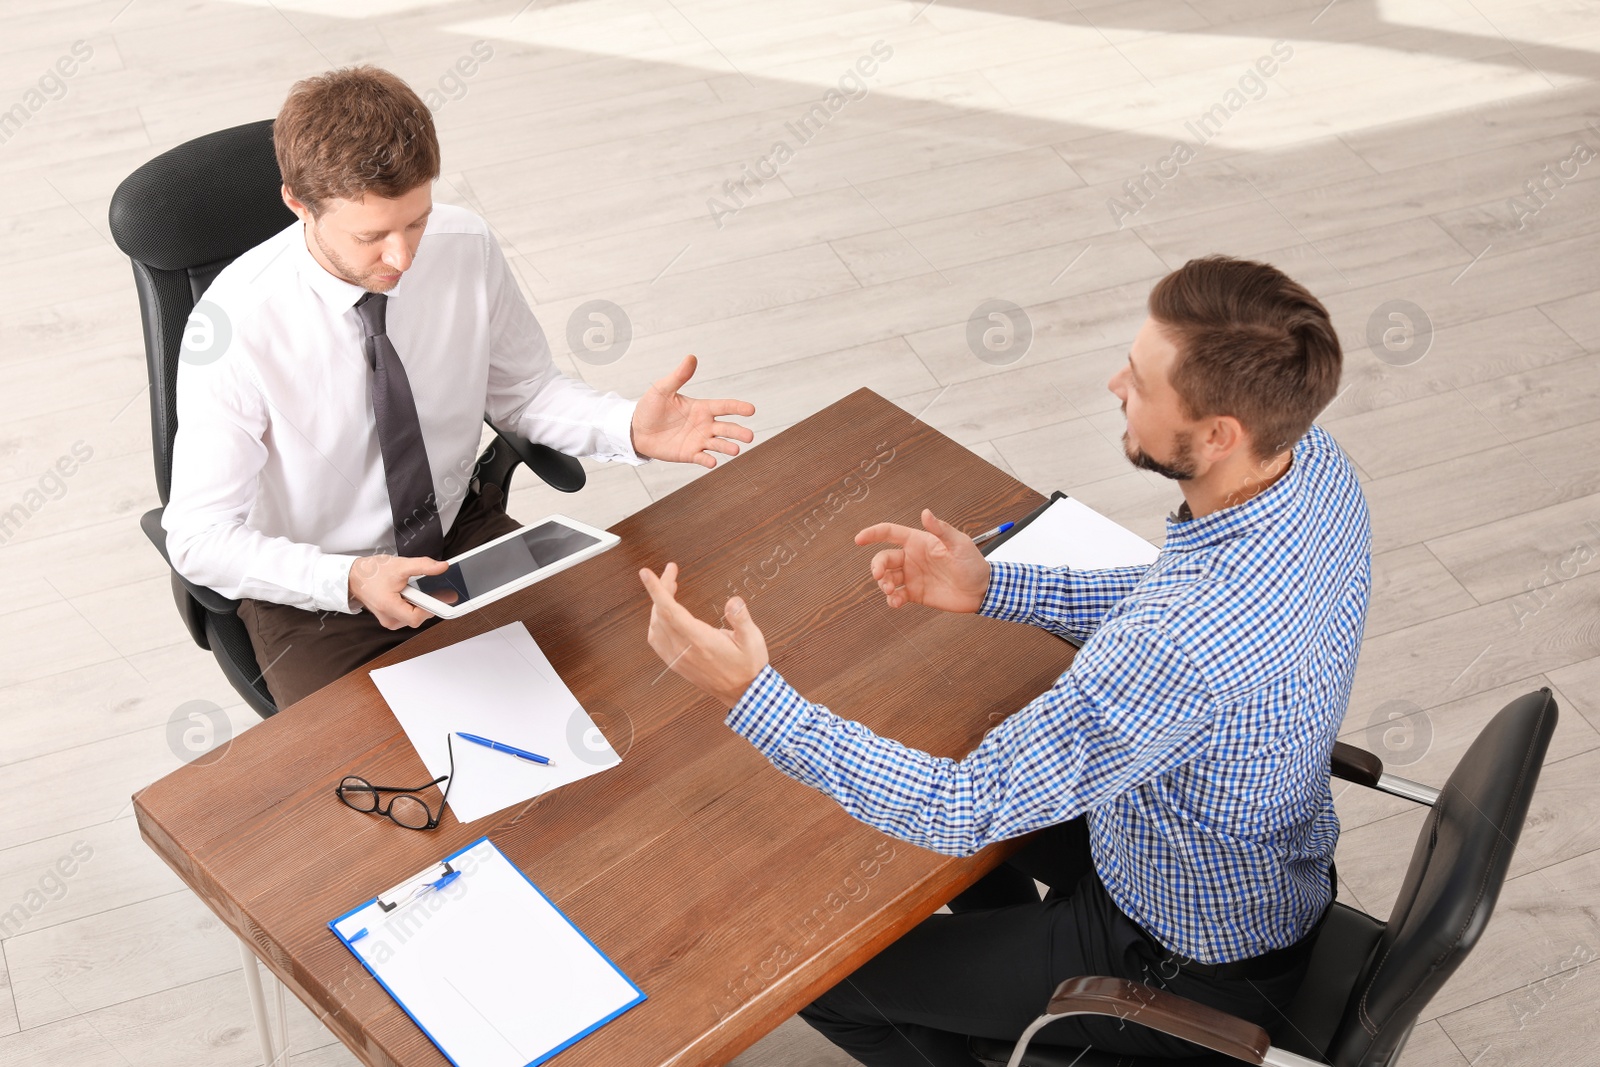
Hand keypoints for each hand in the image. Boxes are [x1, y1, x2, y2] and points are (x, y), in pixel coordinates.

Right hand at [349, 554, 447, 628]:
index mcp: (389, 607)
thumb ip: (423, 566)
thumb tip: (442, 567)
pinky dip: (413, 604)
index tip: (442, 597)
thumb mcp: (400, 565)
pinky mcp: (391, 618)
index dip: (430, 608)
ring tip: (413, 589)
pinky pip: (408, 614)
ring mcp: (389, 620)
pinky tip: (411, 594)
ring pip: (414, 616)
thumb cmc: (372, 572)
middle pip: (418, 617)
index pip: (416, 618)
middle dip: (427, 603)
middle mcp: (389, 619)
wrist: (355, 576)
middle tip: (433, 589)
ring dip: (419, 603)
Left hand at [630, 354, 755, 467]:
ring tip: (736, 450)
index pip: (724, 406)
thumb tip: (691, 357)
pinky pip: (702, 458)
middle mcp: (704, 425)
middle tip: (749, 436)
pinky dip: (708, 460)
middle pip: (726, 428)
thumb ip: (679, 376)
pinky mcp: (689, 454)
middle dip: (738, 432)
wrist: (636, 429)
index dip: (738, 407)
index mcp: (701, 408)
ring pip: (719, 444)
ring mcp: (698, 440)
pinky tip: (712, 462)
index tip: (751, 410)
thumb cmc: (651, 407)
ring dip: (728, 447)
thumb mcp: (663, 389)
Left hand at [639, 562, 768, 706]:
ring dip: (658, 605)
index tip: (646, 573)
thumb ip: (742, 619)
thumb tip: (733, 601)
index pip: (670, 611)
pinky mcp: (676, 664)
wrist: (743, 694)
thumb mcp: (753, 640)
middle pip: (661, 614)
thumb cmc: (748, 666)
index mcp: (700, 641)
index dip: (656, 590)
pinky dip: (655, 622)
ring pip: (655, 626)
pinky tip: (663, 615)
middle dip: (662, 589)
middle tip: (671, 572)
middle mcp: (684, 650)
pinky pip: (656, 640)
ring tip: (669, 589)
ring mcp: (677, 658)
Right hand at [855, 508, 990, 612]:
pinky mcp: (915, 594)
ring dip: (883, 584)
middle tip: (880, 577)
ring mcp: (912, 576)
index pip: (890, 533)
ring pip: (886, 578)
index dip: (872, 533)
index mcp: (919, 541)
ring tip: (891, 591)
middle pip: (883, 558)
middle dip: (877, 567)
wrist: (982, 591)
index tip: (858, 539)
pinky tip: (895, 602)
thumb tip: (925, 513)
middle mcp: (911, 558)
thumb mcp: (959, 544)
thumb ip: (941, 530)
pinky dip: (892, 600)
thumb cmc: (973, 564)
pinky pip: (896, 596)